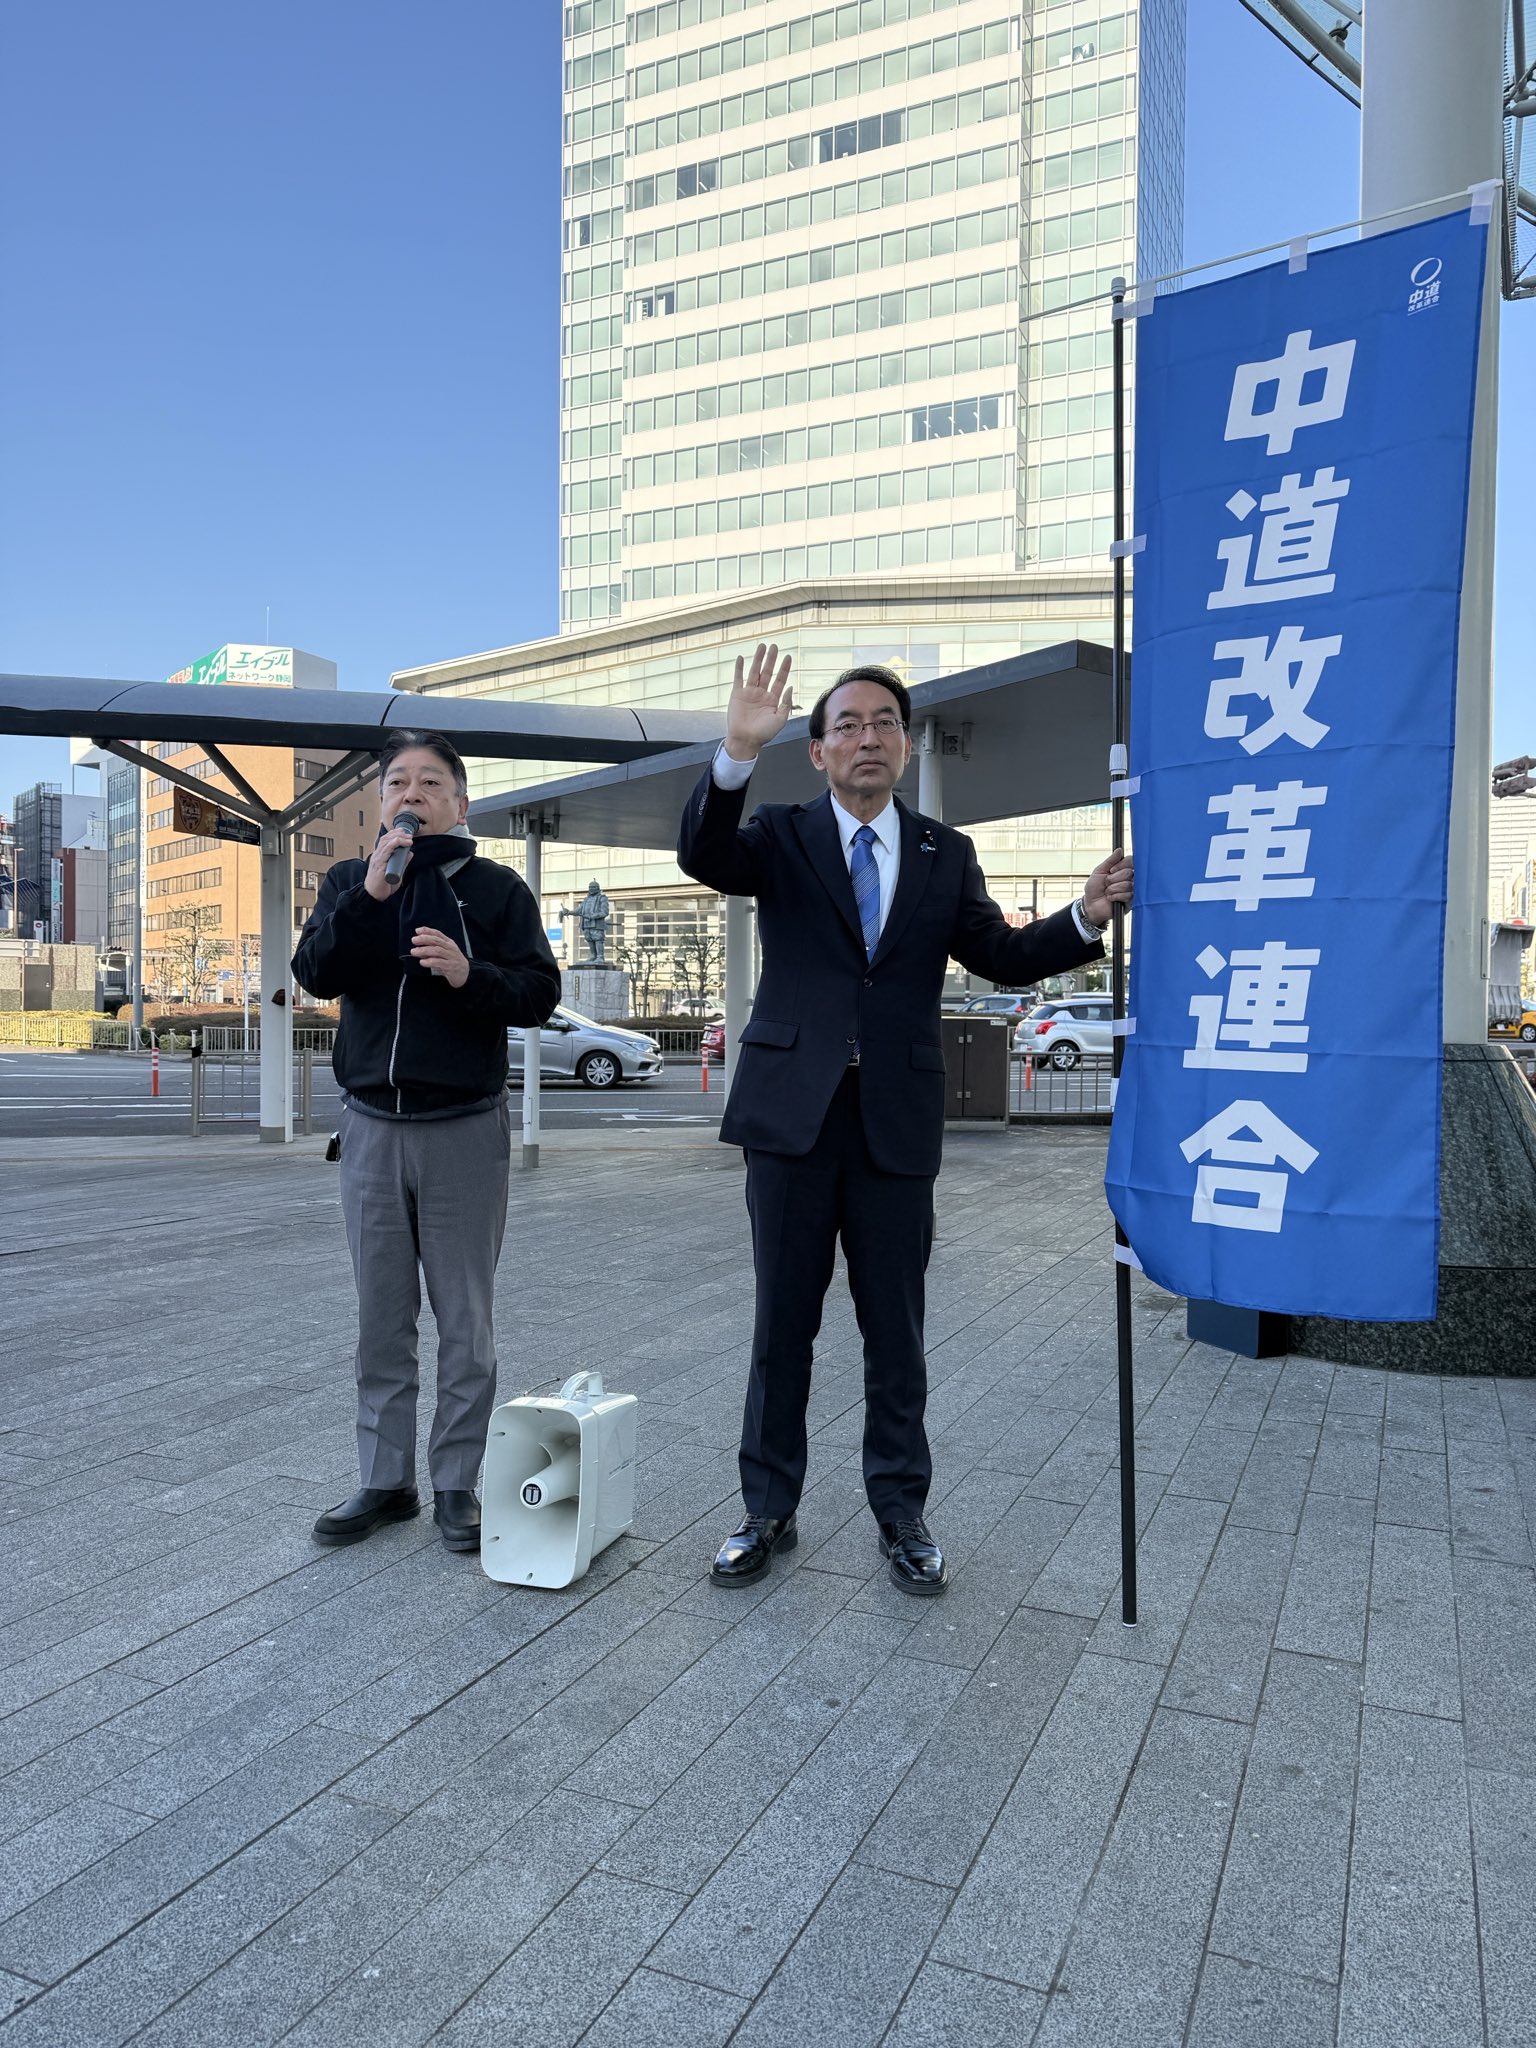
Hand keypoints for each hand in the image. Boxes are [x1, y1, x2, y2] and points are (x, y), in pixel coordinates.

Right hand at [363, 826, 416, 902]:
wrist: (374, 895)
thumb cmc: (383, 885)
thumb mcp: (397, 872)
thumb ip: (402, 862)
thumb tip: (410, 853)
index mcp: (380, 856)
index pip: (385, 840)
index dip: (394, 834)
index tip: (404, 831)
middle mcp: (377, 855)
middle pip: (386, 839)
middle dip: (397, 833)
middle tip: (408, 833)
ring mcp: (377, 859)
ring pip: (386, 842)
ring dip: (398, 837)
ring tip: (407, 837)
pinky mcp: (378, 864)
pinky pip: (385, 851)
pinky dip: (392, 844)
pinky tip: (398, 841)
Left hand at [410, 926, 469, 987]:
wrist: (466, 973)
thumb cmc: (452, 961)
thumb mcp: (444, 952)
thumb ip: (433, 948)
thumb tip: (418, 946)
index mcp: (448, 943)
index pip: (437, 934)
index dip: (427, 931)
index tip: (417, 931)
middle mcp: (450, 948)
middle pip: (437, 941)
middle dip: (424, 939)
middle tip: (414, 940)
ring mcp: (451, 957)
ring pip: (437, 951)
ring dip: (424, 950)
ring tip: (414, 952)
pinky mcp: (451, 967)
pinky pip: (439, 963)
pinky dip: (430, 962)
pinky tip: (422, 962)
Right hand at [723, 642, 793, 762]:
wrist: (746, 740)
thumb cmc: (764, 733)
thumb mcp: (780, 719)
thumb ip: (786, 703)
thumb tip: (790, 687)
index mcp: (773, 700)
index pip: (780, 680)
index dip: (784, 668)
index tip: (788, 657)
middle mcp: (762, 694)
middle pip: (768, 673)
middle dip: (771, 659)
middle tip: (775, 646)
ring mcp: (749, 693)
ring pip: (754, 672)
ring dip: (758, 659)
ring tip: (762, 646)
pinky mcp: (737, 695)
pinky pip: (738, 678)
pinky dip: (739, 668)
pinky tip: (742, 658)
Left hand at [1083, 848, 1132, 926]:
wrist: (1090, 904)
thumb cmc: (1094, 888)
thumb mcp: (1099, 871)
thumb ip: (1110, 860)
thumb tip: (1119, 850)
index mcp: (1122, 870)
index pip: (1131, 861)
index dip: (1121, 865)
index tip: (1110, 870)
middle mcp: (1129, 879)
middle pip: (1129, 873)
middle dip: (1114, 879)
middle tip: (1106, 883)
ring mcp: (1131, 890)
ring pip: (1129, 884)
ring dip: (1113, 888)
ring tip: (1107, 892)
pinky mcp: (1131, 902)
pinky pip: (1129, 895)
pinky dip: (1116, 896)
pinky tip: (1111, 899)